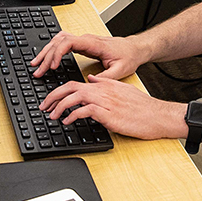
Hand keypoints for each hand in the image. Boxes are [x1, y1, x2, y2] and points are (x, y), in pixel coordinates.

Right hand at [30, 31, 144, 80]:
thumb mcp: (120, 70)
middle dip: (46, 56)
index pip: (69, 42)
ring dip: (46, 52)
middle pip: (59, 41)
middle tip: (38, 70)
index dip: (57, 53)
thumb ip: (105, 77)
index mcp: (94, 44)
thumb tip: (89, 84)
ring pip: (58, 40)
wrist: (134, 49)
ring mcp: (83, 41)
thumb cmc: (128, 57)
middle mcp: (86, 40)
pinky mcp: (82, 44)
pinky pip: (63, 43)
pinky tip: (46, 59)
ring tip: (36, 65)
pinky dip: (52, 50)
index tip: (51, 66)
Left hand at [39, 75, 185, 140]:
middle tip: (43, 106)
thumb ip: (106, 84)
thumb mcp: (123, 90)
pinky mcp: (109, 114)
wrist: (158, 116)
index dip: (59, 91)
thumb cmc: (143, 107)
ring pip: (75, 97)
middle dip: (53, 96)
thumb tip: (92, 79)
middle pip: (71, 88)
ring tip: (52, 115)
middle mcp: (103, 91)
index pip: (76, 83)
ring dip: (60, 106)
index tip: (51, 100)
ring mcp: (106, 102)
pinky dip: (73, 115)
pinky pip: (85, 111)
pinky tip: (68, 121)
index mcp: (105, 85)